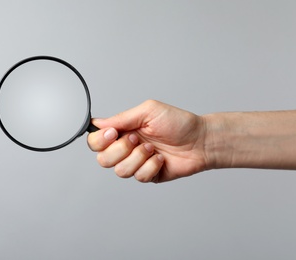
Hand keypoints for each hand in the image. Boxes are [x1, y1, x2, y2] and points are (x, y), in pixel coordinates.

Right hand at [87, 100, 208, 182]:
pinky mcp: (148, 175)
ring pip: (120, 171)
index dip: (99, 140)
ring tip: (152, 148)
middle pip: (103, 159)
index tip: (113, 134)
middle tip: (136, 139)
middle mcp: (126, 148)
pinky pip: (139, 176)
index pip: (96, 141)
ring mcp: (136, 163)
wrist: (200, 140)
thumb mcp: (148, 111)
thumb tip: (98, 123)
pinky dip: (151, 166)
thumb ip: (122, 118)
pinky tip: (160, 158)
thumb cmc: (177, 122)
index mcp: (123, 131)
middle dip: (120, 150)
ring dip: (138, 158)